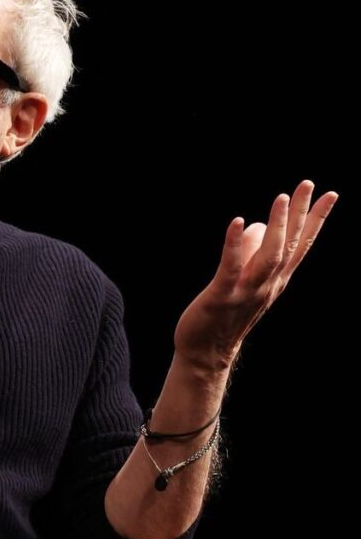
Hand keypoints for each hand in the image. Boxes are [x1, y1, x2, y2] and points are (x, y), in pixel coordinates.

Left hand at [174, 181, 337, 371]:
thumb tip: (256, 227)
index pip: (301, 245)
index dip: (316, 220)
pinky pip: (230, 267)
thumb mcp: (245, 280)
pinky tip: (237, 222)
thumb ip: (253, 254)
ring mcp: (246, 290)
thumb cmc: (225, 314)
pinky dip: (235, 245)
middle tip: (308, 184)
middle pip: (290, 245)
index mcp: (275, 280)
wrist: (206, 354)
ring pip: (269, 256)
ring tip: (281, 198)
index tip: (331, 194)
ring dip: (277, 227)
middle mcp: (267, 284)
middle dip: (301, 214)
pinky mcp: (221, 296)